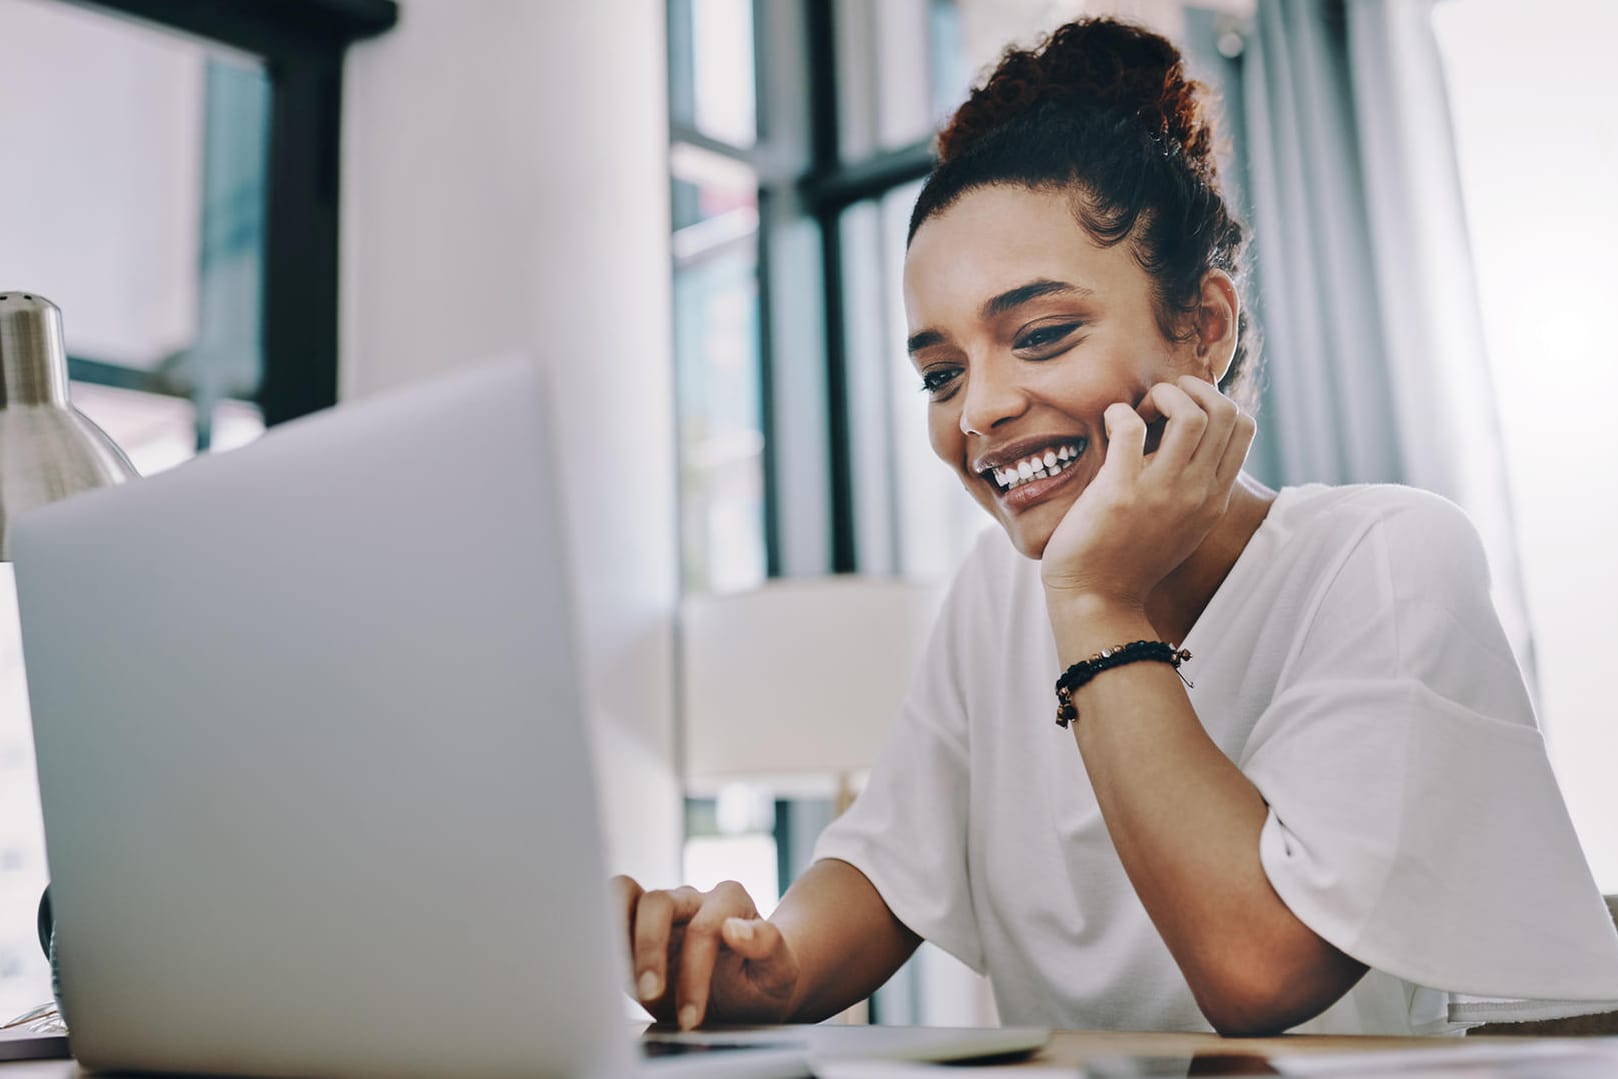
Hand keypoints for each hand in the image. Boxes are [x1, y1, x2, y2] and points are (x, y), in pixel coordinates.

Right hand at [612, 875, 800, 1029]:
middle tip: (651, 996)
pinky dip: (602, 938)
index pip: (704, 928)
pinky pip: (609, 914)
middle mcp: (692, 899)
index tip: (691, 1018)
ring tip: (618, 975)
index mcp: (729, 901)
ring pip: (623, 894)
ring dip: (615, 933)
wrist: (746, 995)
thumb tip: (735, 927)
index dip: (694, 975)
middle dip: (650, 951)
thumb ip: (768, 946)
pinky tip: (608, 972)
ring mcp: (661, 910)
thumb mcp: (780, 973)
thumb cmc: (763, 982)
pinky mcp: (634, 929)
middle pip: (658, 902)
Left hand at [1040, 375, 1254, 606]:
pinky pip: (1131, 427)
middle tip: (1157, 405)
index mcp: (1215, 497)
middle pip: (1224, 411)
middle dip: (1190, 390)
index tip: (1179, 413)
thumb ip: (1195, 487)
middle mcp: (1198, 492)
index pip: (1244, 425)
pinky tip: (1109, 424)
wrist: (1097, 599)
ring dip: (1161, 396)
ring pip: (1190, 414)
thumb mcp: (1182, 524)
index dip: (1213, 401)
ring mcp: (1162, 492)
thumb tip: (1188, 436)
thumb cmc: (1130, 557)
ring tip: (1138, 413)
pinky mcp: (1121, 490)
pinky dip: (1120, 413)